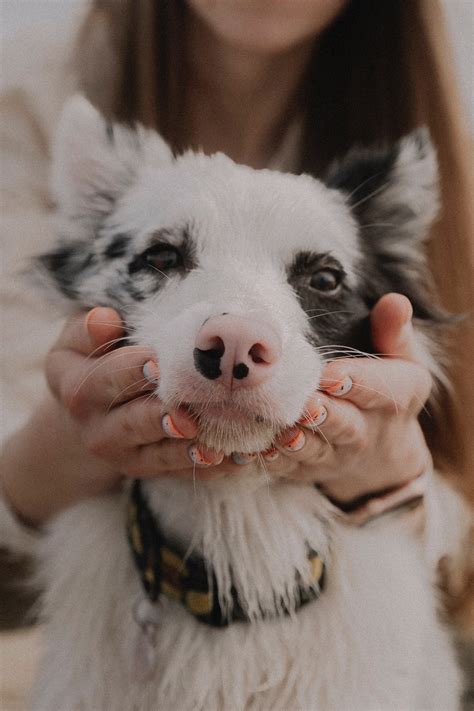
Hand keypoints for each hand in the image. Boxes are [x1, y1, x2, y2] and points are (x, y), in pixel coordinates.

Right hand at [0, 307, 224, 525]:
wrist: (90, 410)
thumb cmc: (93, 359)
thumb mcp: (78, 339)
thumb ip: (89, 329)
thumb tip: (105, 319)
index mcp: (79, 388)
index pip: (105, 379)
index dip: (131, 371)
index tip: (157, 363)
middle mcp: (97, 428)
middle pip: (132, 424)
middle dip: (161, 419)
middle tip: (187, 417)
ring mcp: (124, 454)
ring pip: (157, 456)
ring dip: (187, 453)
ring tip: (215, 449)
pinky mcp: (150, 469)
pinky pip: (181, 471)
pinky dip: (210, 468)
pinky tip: (237, 459)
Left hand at [247, 294, 432, 502]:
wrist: (382, 450)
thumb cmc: (384, 387)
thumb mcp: (400, 359)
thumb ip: (393, 331)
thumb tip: (395, 301)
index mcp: (394, 397)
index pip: (378, 389)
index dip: (355, 381)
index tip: (332, 374)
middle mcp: (367, 432)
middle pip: (345, 426)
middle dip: (324, 416)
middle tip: (305, 405)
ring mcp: (336, 455)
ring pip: (315, 451)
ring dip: (296, 443)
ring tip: (280, 433)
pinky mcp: (309, 470)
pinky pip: (289, 469)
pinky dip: (271, 462)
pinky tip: (251, 452)